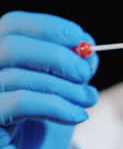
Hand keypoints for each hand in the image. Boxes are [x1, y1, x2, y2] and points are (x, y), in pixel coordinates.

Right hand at [0, 11, 98, 148]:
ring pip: (18, 76)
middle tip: (85, 73)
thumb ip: (73, 64)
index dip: (49, 26)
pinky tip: (77, 115)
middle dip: (57, 56)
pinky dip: (57, 106)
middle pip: (11, 45)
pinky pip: (20, 103)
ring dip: (66, 87)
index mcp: (0, 58)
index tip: (82, 39)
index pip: (12, 25)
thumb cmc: (47, 123)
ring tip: (88, 98)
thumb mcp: (64, 87)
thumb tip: (87, 51)